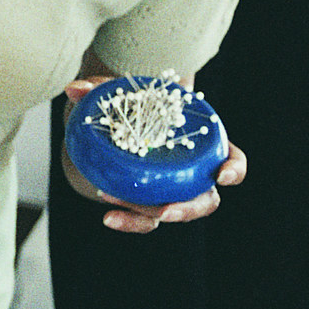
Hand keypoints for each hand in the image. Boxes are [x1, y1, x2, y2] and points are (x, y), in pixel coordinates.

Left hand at [59, 76, 248, 234]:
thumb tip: (75, 88)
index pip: (231, 157)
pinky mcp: (148, 204)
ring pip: (173, 213)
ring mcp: (171, 191)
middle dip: (189, 209)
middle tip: (166, 210)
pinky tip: (108, 217)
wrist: (103, 127)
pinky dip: (128, 220)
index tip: (222, 174)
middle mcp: (192, 172)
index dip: (233, 168)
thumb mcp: (112, 92)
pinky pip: (145, 219)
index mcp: (200, 142)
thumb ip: (97, 88)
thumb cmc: (124, 105)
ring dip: (148, 216)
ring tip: (117, 210)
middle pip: (206, 199)